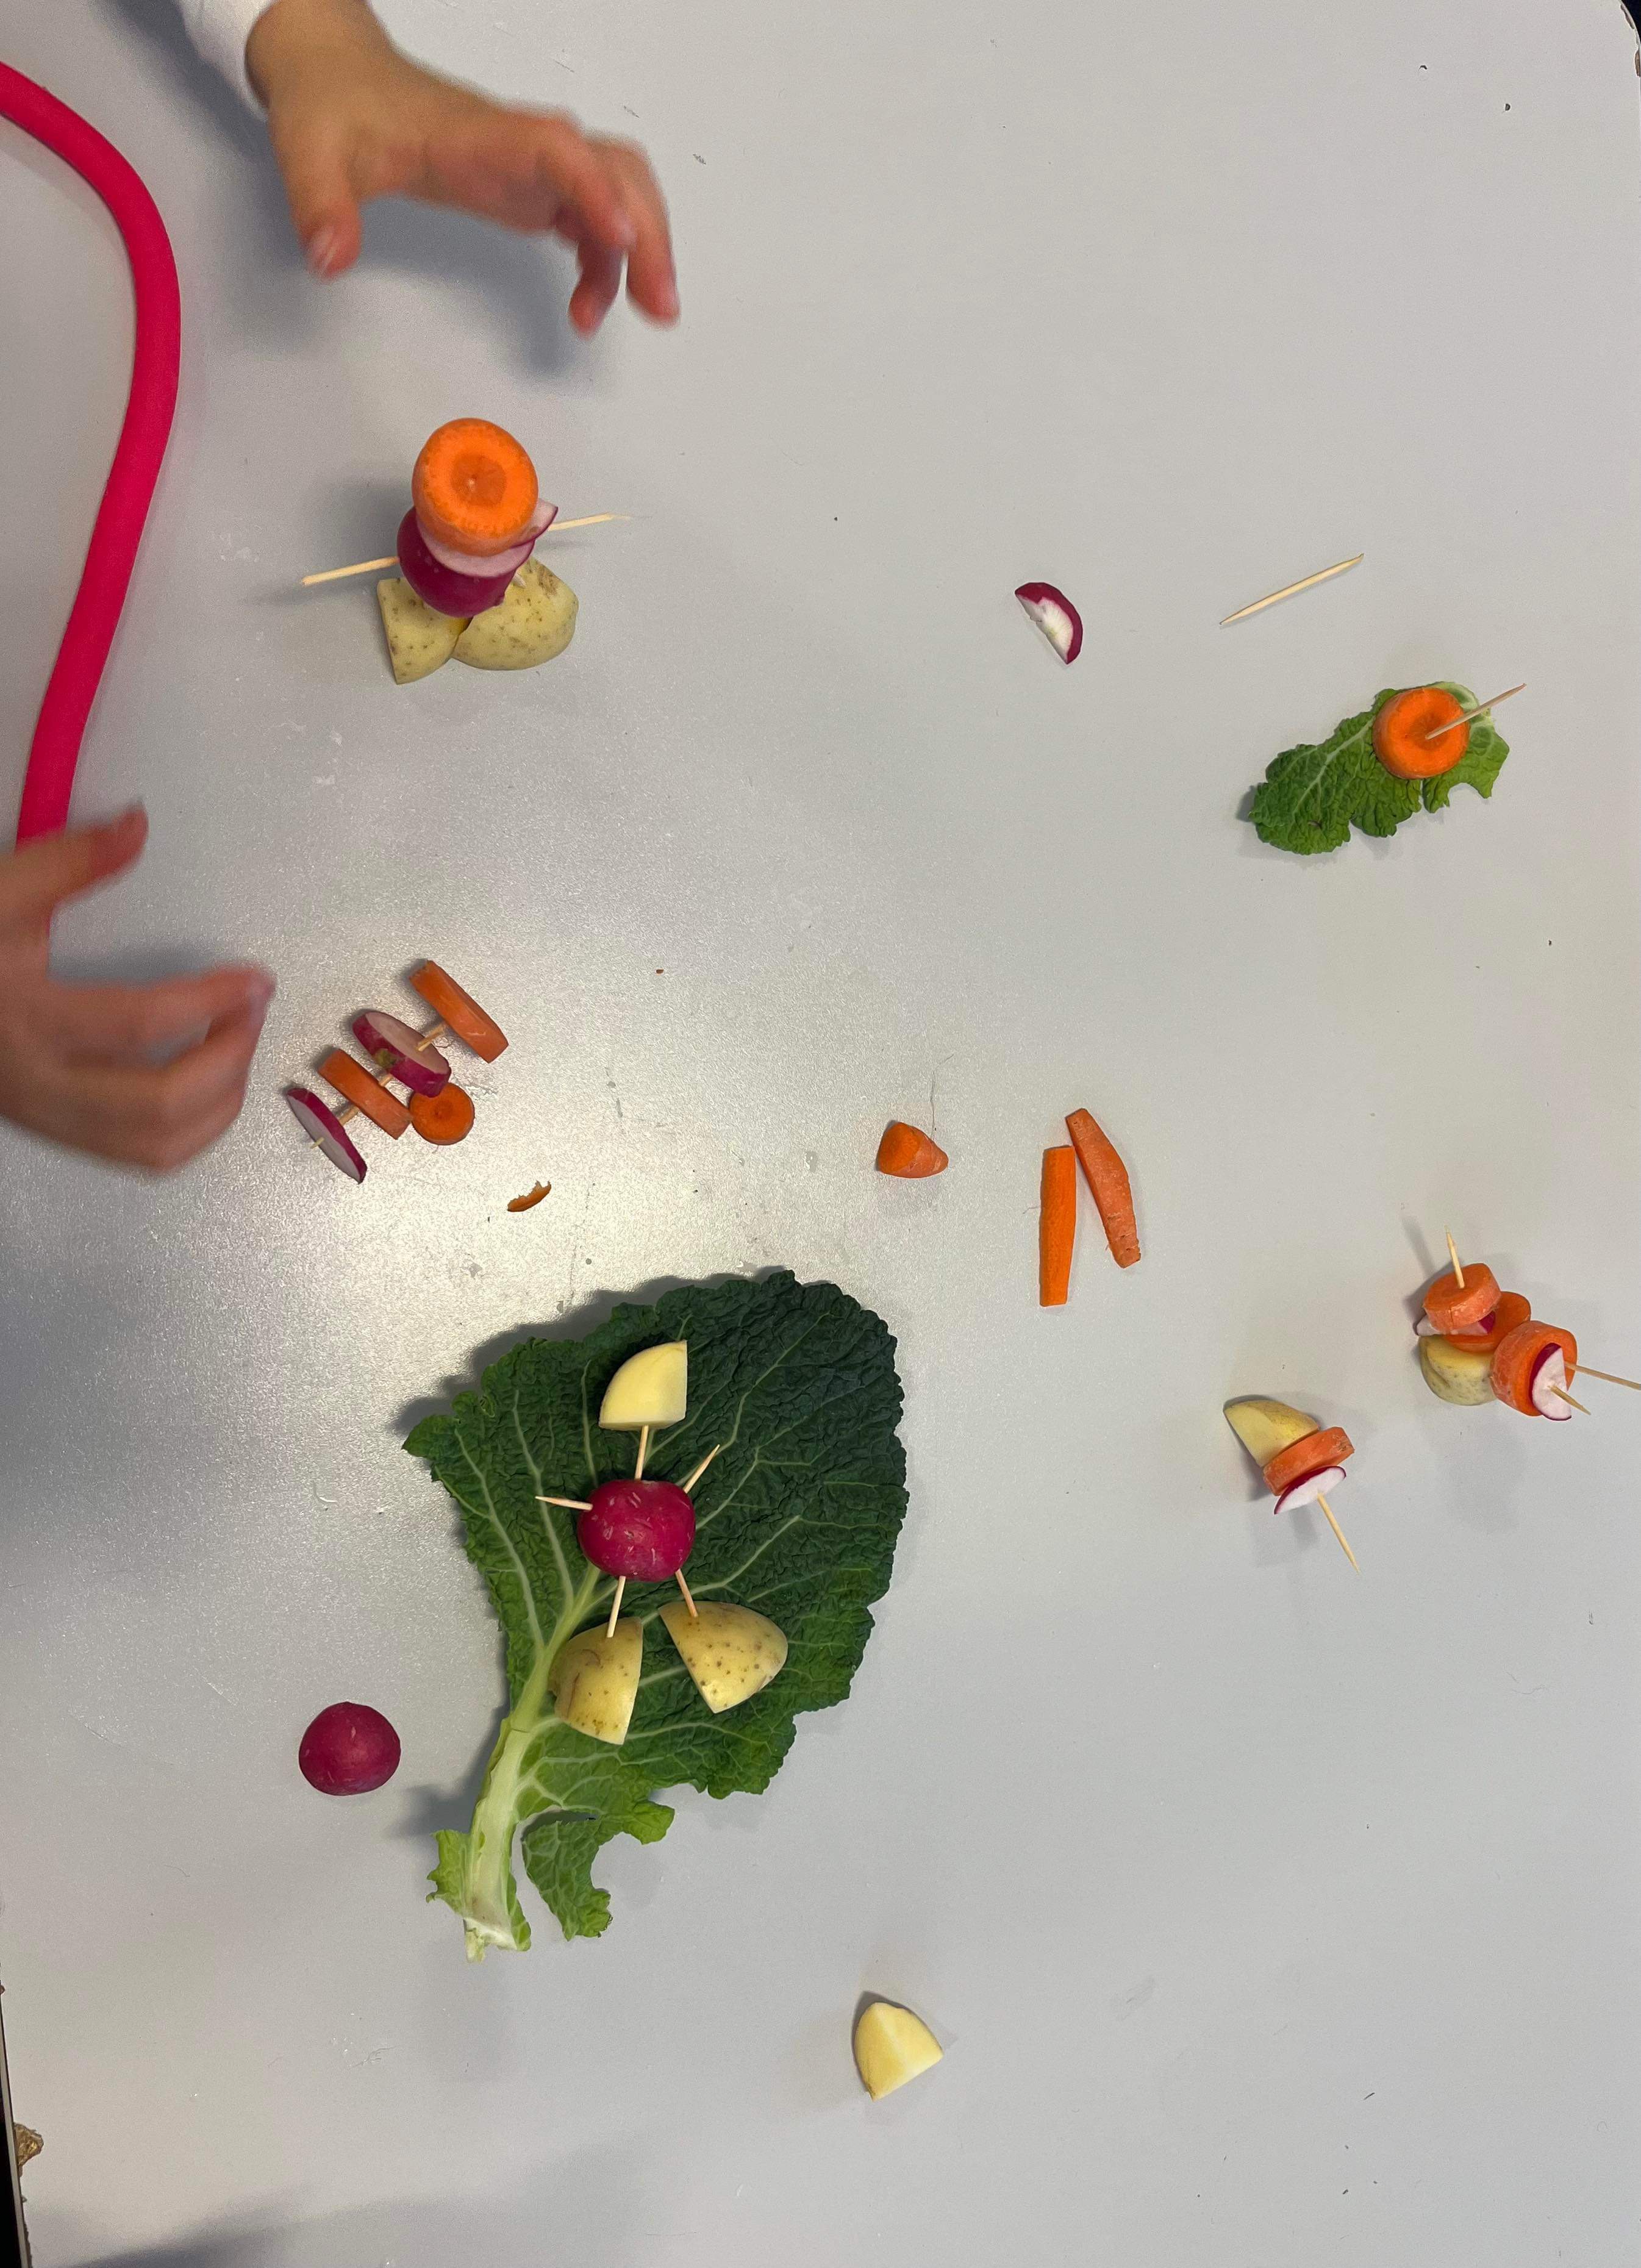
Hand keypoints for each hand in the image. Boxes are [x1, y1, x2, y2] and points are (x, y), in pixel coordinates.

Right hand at [0, 810, 275, 1173]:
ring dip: (220, 1102)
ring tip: (238, 1045)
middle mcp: (39, 1086)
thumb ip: (69, 862)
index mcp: (25, 1021)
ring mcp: (50, 1120)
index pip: (137, 1025)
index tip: (254, 979)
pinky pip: (143, 1156)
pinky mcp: (62, 1132)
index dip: (209, 1001)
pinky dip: (194, 1127)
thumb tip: (137, 824)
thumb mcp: (0, 897)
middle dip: (227, 1062)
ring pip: (157, 1148)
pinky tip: (211, 1081)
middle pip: (157, 1105)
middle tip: (253, 1013)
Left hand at [246, 0, 677, 333]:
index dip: (594, 188)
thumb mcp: (311, 155)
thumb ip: (322, 206)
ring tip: (643, 312)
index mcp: (479, 134)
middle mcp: (521, 146)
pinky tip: (588, 306)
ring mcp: (533, 168)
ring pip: (617, 194)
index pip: (556, 149)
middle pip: (614, 171)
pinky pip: (592, 222)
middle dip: (648, 233)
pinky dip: (606, 265)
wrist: (337, 76)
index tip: (620, 235)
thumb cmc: (335, 107)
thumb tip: (329, 256)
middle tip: (659, 304)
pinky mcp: (531, 189)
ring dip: (642, 251)